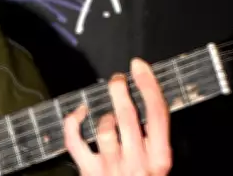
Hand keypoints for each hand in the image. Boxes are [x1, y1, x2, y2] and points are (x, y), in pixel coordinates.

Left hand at [63, 57, 171, 175]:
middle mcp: (138, 162)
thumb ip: (153, 140)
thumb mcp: (158, 165)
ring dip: (103, 115)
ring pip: (103, 127)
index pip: (157, 114)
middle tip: (117, 79)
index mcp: (160, 158)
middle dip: (120, 90)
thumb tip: (146, 107)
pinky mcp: (90, 172)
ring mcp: (112, 167)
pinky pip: (75, 141)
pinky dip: (73, 123)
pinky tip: (78, 113)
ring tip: (106, 114)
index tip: (139, 67)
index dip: (148, 85)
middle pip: (126, 115)